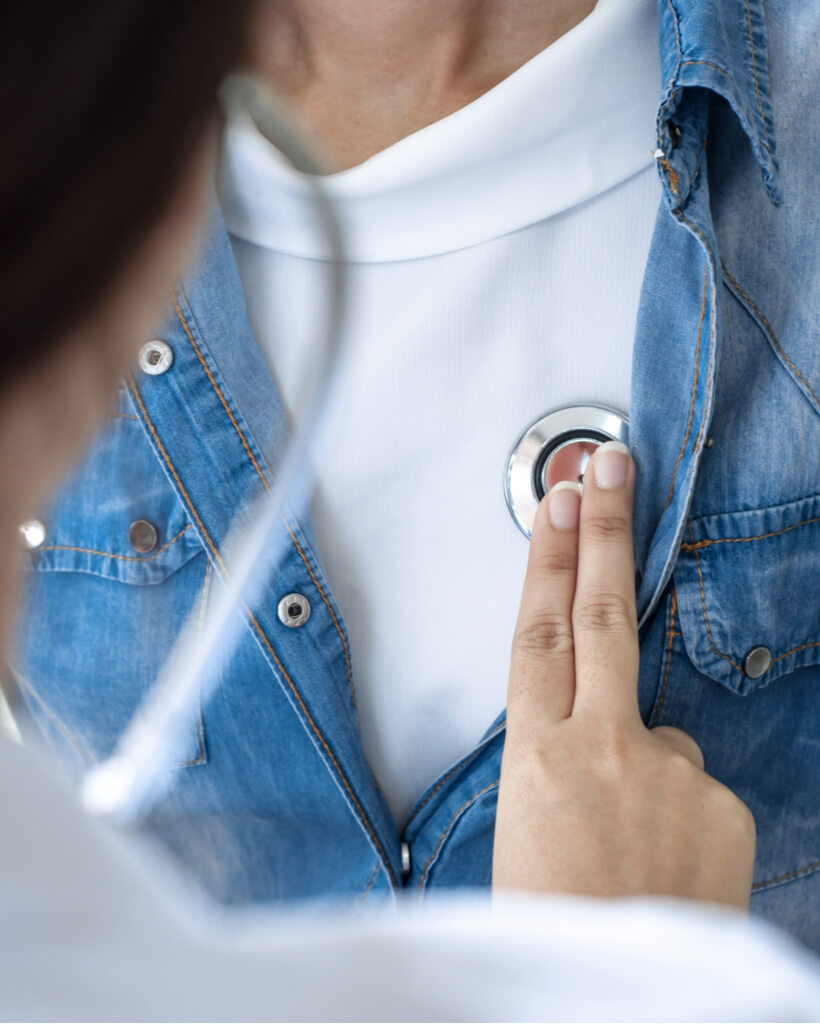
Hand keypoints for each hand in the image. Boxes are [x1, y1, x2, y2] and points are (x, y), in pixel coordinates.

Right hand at [492, 442, 755, 908]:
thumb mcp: (519, 827)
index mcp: (535, 758)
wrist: (618, 1001)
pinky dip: (674, 805)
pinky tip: (659, 859)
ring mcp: (668, 773)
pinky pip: (693, 780)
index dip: (547, 557)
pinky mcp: (720, 801)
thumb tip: (589, 730)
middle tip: (610, 465)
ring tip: (621, 835)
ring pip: (654, 725)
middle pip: (601, 613)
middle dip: (606, 530)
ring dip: (637, 758)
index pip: (538, 630)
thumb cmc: (552, 926)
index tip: (558, 498)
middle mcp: (603, 751)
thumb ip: (555, 757)